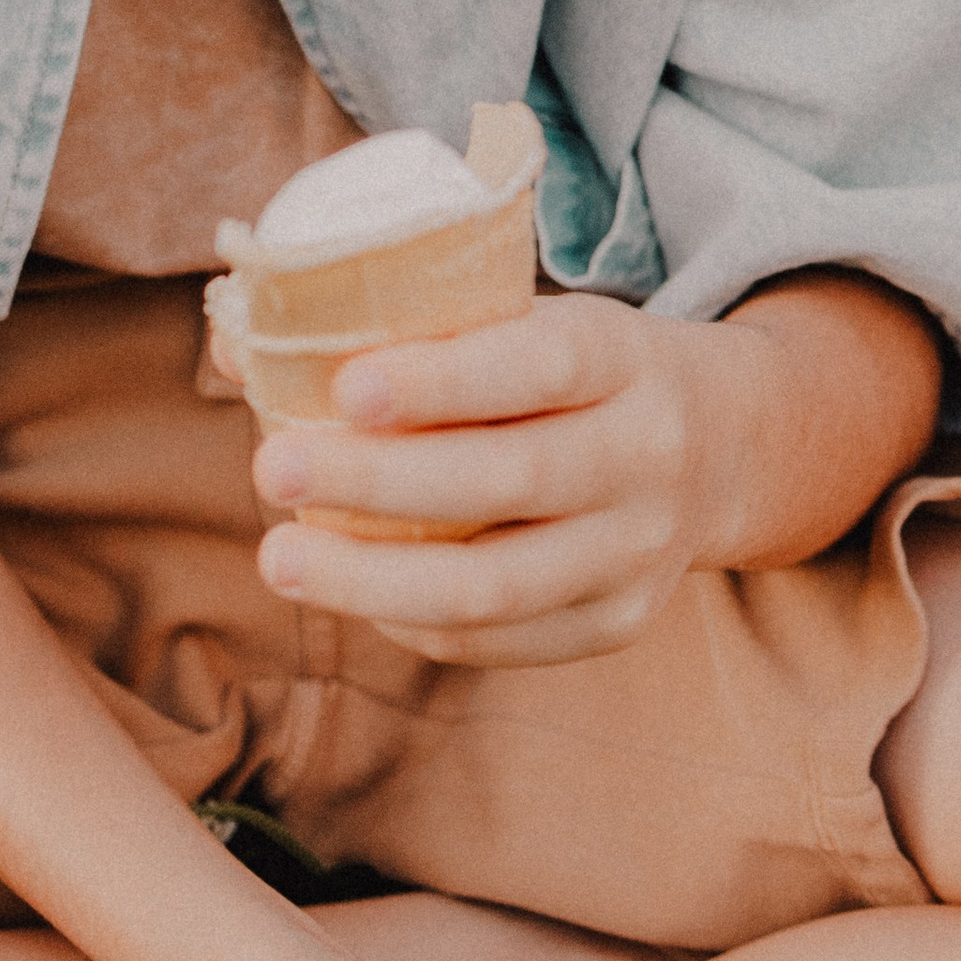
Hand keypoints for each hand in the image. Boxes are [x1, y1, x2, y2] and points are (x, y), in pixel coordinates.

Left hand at [255, 292, 736, 665]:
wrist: (723, 445)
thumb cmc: (579, 373)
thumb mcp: (534, 321)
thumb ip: (416, 329)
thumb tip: (237, 338)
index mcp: (625, 357)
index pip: (542, 367)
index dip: (444, 380)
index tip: (346, 387)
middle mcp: (649, 454)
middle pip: (511, 479)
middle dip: (379, 480)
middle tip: (271, 467)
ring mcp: (642, 549)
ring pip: (498, 585)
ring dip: (373, 579)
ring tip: (281, 557)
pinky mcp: (621, 620)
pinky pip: (499, 640)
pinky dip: (411, 618)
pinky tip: (353, 590)